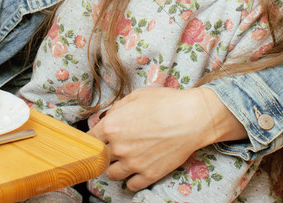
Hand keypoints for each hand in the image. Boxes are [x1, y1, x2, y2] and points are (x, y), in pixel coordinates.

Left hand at [88, 86, 245, 191]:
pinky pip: (131, 186)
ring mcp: (133, 163)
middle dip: (105, 152)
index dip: (93, 139)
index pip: (90, 140)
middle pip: (100, 158)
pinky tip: (136, 170)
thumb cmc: (165, 102)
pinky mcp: (149, 175)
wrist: (191, 118)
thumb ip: (117, 109)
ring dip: (116, 167)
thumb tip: (108, 119)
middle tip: (115, 147)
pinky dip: (131, 180)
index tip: (97, 140)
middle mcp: (119, 147)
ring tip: (125, 159)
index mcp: (112, 126)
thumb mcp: (135, 96)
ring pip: (112, 175)